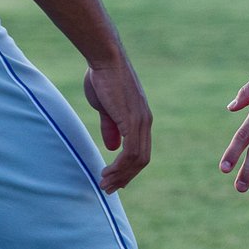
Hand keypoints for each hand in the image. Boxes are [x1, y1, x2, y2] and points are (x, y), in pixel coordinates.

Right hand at [84, 62, 152, 192]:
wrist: (105, 60)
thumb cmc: (103, 79)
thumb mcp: (107, 108)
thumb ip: (111, 127)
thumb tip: (112, 147)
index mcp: (141, 118)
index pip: (141, 151)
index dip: (129, 169)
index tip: (114, 180)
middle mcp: (146, 121)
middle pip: (142, 159)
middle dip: (125, 177)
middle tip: (108, 188)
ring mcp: (141, 120)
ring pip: (137, 158)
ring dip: (121, 175)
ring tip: (105, 184)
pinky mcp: (132, 119)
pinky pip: (131, 150)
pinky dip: (120, 166)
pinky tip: (107, 171)